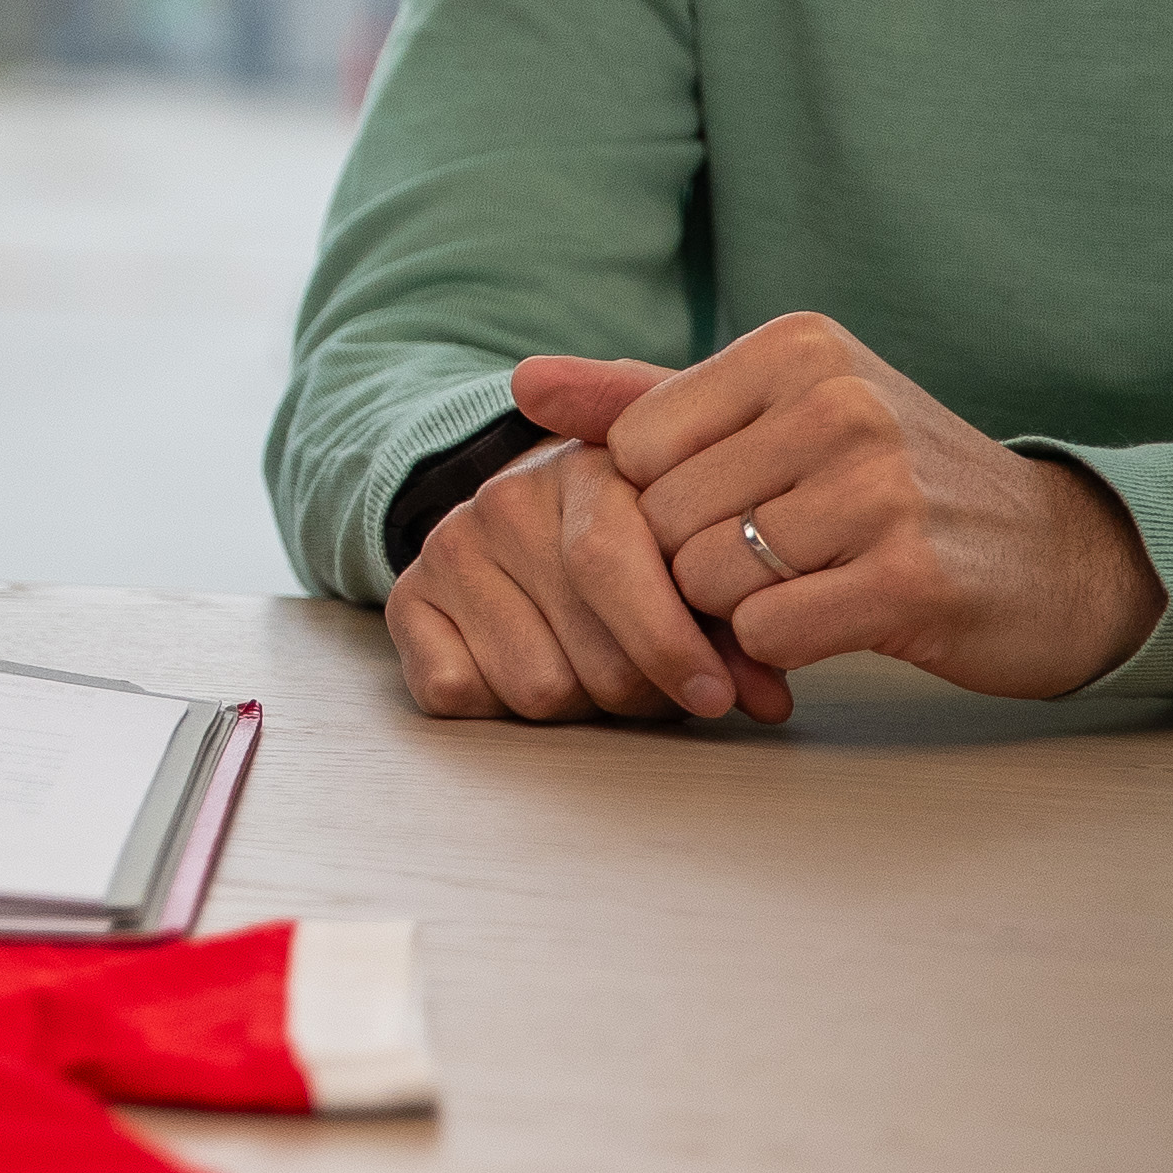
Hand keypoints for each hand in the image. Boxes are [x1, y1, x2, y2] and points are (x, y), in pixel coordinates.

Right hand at [384, 399, 799, 725]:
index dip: (671, 645)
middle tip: (662, 683)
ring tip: (598, 665)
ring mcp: (450, 546)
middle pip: (590, 654)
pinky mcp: (406, 597)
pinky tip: (531, 663)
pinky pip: (456, 692)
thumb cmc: (635, 527)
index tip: (717, 695)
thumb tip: (765, 698)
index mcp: (588, 468)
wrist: (528, 496)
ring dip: (579, 703)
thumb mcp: (695, 539)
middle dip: (643, 692)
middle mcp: (506, 499)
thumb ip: (736, 603)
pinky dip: (497, 704)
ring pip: (535, 688)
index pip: (612, 564)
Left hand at [592, 312, 1165, 701]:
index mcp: (798, 348)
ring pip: (705, 578)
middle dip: (695, 562)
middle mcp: (839, 401)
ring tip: (808, 584)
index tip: (732, 507)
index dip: (662, 502)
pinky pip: (766, 630)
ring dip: (737, 609)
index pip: (635, 447)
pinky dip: (779, 647)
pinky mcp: (910, 578)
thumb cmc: (890, 485)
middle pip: (664, 518)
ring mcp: (881, 488)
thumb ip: (640, 400)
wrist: (1056, 557)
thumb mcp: (771, 417)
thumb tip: (521, 382)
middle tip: (775, 561)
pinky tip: (834, 621)